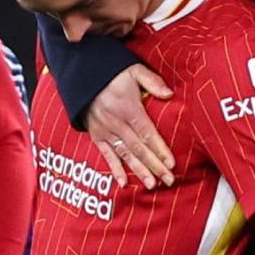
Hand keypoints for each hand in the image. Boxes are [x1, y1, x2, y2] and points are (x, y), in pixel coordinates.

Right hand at [85, 66, 176, 187]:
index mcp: (128, 108)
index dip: (160, 149)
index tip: (172, 163)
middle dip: (155, 166)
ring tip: (152, 184)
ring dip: (139, 171)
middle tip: (169, 180)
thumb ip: (152, 81)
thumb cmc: (112, 72)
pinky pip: (106, 155)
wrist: (82, 74)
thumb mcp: (133, 70)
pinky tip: (123, 183)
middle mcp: (116, 123)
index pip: (147, 133)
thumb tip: (169, 93)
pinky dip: (115, 169)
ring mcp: (105, 131)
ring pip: (125, 155)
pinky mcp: (96, 135)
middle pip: (139, 148)